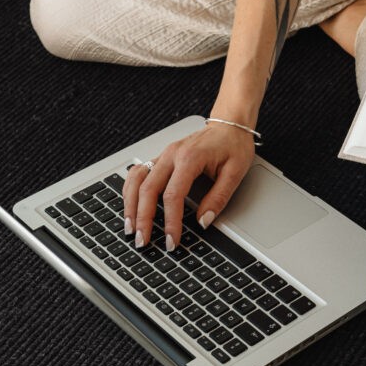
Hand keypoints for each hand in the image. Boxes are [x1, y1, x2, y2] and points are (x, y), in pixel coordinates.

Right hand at [122, 122, 255, 250]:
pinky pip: (138, 172)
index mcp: (190, 158)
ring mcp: (163, 154)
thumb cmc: (233, 145)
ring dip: (130, 204)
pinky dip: (130, 190)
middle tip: (142, 241)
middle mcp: (171, 154)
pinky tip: (130, 206)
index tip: (171, 241)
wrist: (229, 124)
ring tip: (130, 227)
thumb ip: (218, 198)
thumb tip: (203, 222)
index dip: (170, 222)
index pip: (172, 195)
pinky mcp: (161, 157)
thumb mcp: (235, 173)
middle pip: (147, 189)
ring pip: (136, 179)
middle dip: (143, 219)